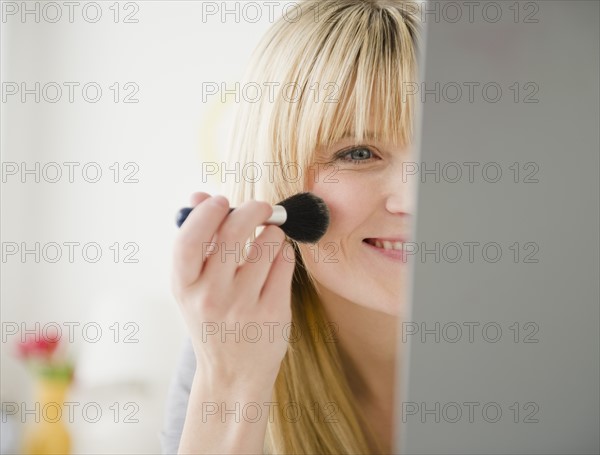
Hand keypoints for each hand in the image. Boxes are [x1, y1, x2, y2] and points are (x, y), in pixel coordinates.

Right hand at [171, 192, 295, 386]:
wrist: (233, 374)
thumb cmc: (212, 320)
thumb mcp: (192, 287)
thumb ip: (195, 241)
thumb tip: (200, 196)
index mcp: (184, 286)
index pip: (189, 239)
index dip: (207, 213)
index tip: (221, 201)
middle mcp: (211, 296)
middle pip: (233, 233)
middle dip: (252, 210)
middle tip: (260, 208)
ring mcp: (243, 305)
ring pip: (267, 243)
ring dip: (271, 231)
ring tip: (268, 238)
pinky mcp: (273, 311)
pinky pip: (284, 262)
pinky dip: (283, 252)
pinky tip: (277, 259)